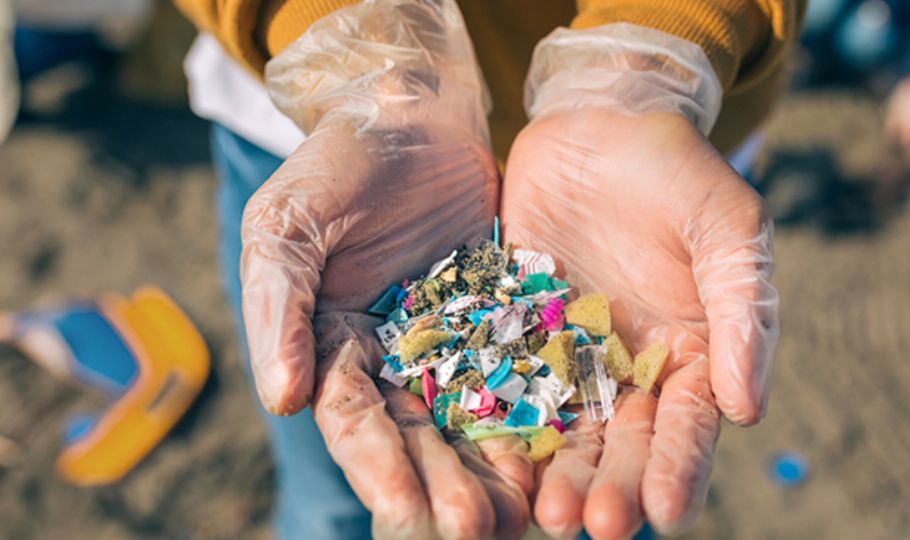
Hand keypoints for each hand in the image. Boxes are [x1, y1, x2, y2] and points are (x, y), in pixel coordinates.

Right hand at [241, 1, 531, 536]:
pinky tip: (557, 450)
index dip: (376, 468)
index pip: (353, 419)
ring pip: (470, 417)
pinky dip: (533, 412)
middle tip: (479, 529)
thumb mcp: (286, 226)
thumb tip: (281, 400)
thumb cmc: (335, 164)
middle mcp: (390, 358)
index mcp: (330, 346)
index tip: (406, 513)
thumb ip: (277, 309)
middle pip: (417, 435)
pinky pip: (518, 371)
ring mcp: (449, 341)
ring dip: (492, 468)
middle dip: (445, 485)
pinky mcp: (499, 318)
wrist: (409, 115)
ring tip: (523, 514)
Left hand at [502, 108, 778, 537]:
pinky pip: (506, 382)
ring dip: (554, 471)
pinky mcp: (515, 329)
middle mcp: (628, 366)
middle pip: (621, 441)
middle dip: (610, 485)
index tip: (665, 511)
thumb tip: (749, 410)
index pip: (688, 424)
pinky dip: (500, 422)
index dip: (679, 468)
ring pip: (562, 426)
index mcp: (690, 352)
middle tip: (591, 524)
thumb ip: (743, 314)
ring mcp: (568, 352)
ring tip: (542, 513)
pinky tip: (490, 460)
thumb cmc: (676, 171)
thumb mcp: (727, 229)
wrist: (598, 123)